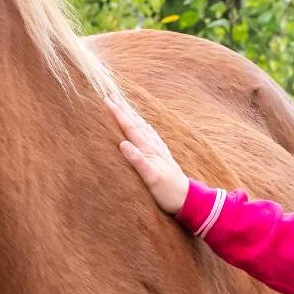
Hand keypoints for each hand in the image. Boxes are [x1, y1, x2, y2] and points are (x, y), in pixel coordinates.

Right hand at [107, 96, 190, 214]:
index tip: (106, 100)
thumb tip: (123, 144)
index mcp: (148, 150)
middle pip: (135, 123)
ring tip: (124, 105)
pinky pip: (150, 135)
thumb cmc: (168, 191)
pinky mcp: (161, 155)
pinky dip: (144, 126)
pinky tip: (144, 125)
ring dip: (132, 115)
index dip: (118, 113)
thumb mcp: (151, 179)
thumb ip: (138, 161)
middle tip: (110, 95)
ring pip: (142, 126)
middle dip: (122, 109)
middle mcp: (153, 146)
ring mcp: (158, 149)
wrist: (187, 198)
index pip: (130, 127)